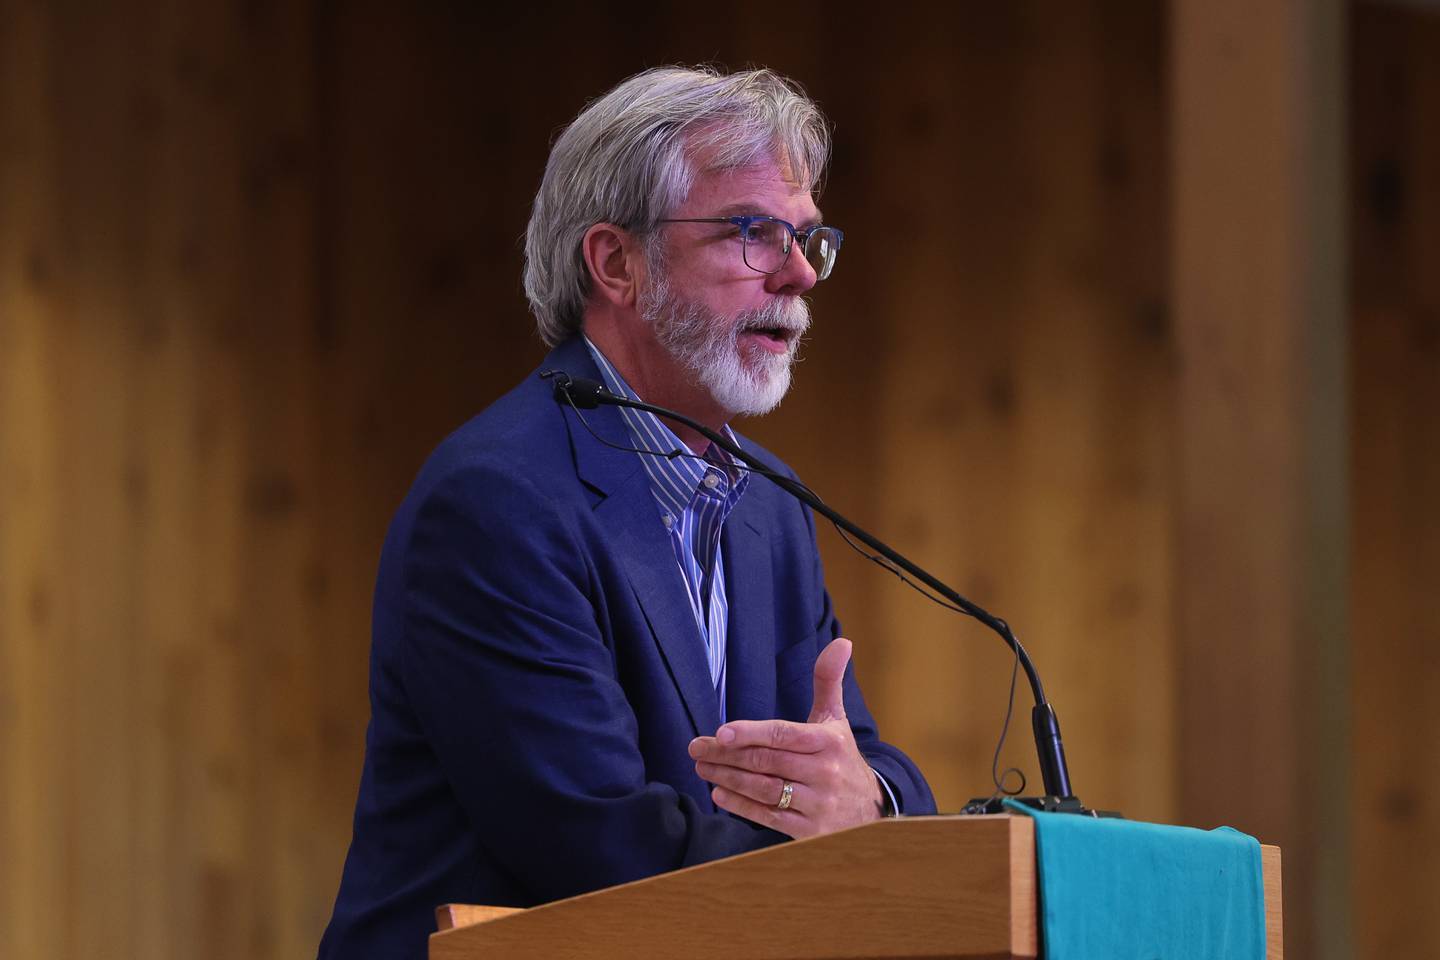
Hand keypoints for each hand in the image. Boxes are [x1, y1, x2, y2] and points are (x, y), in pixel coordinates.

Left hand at [688, 637, 884, 838]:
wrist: (869, 809)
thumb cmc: (841, 756)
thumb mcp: (835, 719)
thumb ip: (828, 680)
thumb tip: (842, 642)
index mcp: (829, 742)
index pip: (783, 734)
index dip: (750, 734)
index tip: (720, 733)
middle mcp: (825, 772)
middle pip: (767, 762)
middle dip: (726, 755)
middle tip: (696, 749)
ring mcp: (818, 803)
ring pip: (765, 789)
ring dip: (728, 779)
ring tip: (703, 769)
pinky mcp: (810, 831)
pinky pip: (769, 816)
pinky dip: (741, 806)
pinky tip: (719, 794)